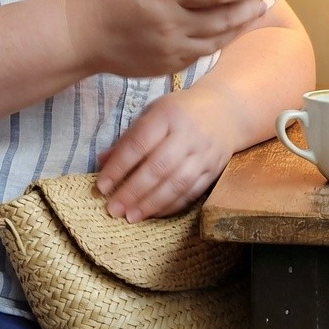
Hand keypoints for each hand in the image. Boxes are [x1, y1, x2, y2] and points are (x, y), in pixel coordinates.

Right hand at [65, 0, 265, 80]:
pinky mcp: (167, 66)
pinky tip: (225, 33)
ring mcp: (170, 49)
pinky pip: (201, 54)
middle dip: (247, 9)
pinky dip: (217, 42)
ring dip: (238, 28)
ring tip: (251, 17)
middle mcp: (171, 24)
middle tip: (261, 1)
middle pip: (223, 19)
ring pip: (216, 41)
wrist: (83, 35)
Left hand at [95, 84, 239, 221]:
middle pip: (158, 167)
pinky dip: (171, 206)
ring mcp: (203, 154)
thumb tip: (102, 161)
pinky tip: (153, 214)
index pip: (139, 144)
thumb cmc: (180, 112)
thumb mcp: (153, 114)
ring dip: (151, 203)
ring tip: (131, 217)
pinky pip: (191, 193)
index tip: (101, 186)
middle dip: (133, 191)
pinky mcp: (213, 170)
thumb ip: (129, 138)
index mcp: (167, 115)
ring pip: (176, 184)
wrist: (227, 111)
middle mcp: (187, 134)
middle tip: (113, 208)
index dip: (119, 167)